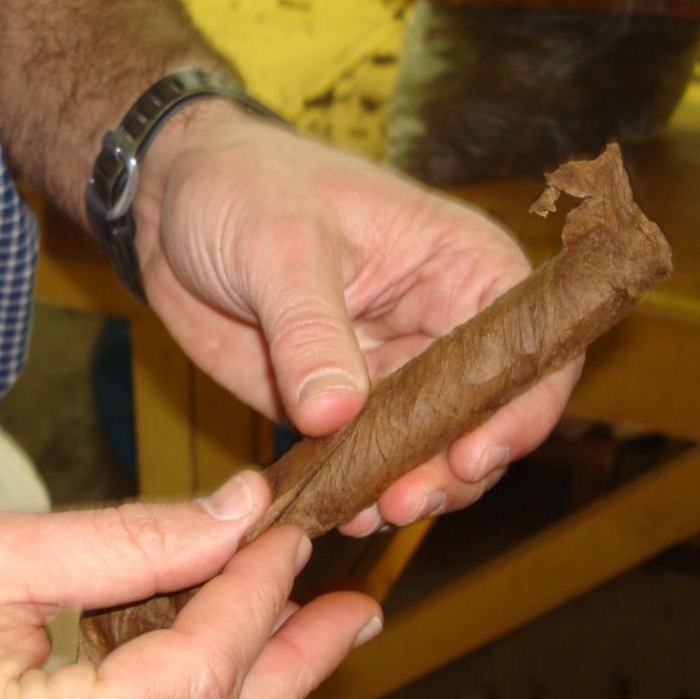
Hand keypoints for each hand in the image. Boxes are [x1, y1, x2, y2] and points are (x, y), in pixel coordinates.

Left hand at [136, 102, 579, 533]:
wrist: (173, 199)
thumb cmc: (242, 185)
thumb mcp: (277, 245)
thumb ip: (309, 331)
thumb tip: (335, 415)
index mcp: (461, 265)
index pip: (527, 346)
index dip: (519, 408)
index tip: (471, 455)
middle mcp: (440, 324)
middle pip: (484, 417)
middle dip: (452, 469)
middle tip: (403, 503)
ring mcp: (390, 370)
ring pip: (427, 451)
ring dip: (405, 489)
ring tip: (364, 513)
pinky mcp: (337, 404)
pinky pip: (363, 460)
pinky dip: (354, 488)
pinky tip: (332, 509)